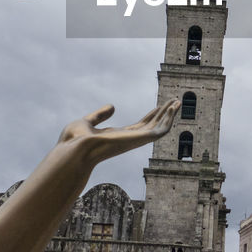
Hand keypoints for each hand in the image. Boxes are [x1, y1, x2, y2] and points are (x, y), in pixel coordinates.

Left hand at [59, 100, 179, 163]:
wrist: (74, 149)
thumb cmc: (74, 143)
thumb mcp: (87, 123)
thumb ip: (99, 115)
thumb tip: (112, 106)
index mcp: (118, 136)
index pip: (140, 126)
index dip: (151, 116)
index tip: (160, 107)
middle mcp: (129, 140)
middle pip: (152, 126)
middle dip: (165, 114)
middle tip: (176, 102)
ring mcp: (134, 141)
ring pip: (159, 128)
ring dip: (170, 115)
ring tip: (177, 102)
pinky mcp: (138, 140)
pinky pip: (159, 131)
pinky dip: (168, 120)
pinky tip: (172, 109)